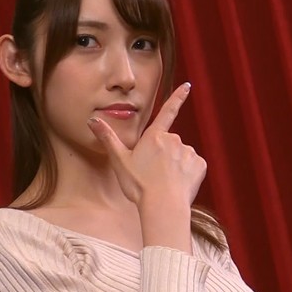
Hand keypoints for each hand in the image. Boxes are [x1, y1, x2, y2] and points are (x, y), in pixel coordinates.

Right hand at [87, 82, 206, 206]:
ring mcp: (188, 152)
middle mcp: (174, 140)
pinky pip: (193, 167)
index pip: (167, 111)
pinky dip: (187, 175)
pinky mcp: (200, 166)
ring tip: (164, 182)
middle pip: (170, 143)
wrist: (163, 206)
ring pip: (182, 156)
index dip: (178, 97)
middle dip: (164, 155)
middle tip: (152, 173)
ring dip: (175, 166)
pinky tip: (178, 185)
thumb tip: (92, 120)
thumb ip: (107, 138)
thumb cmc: (139, 185)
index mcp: (154, 136)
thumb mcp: (119, 161)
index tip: (188, 86)